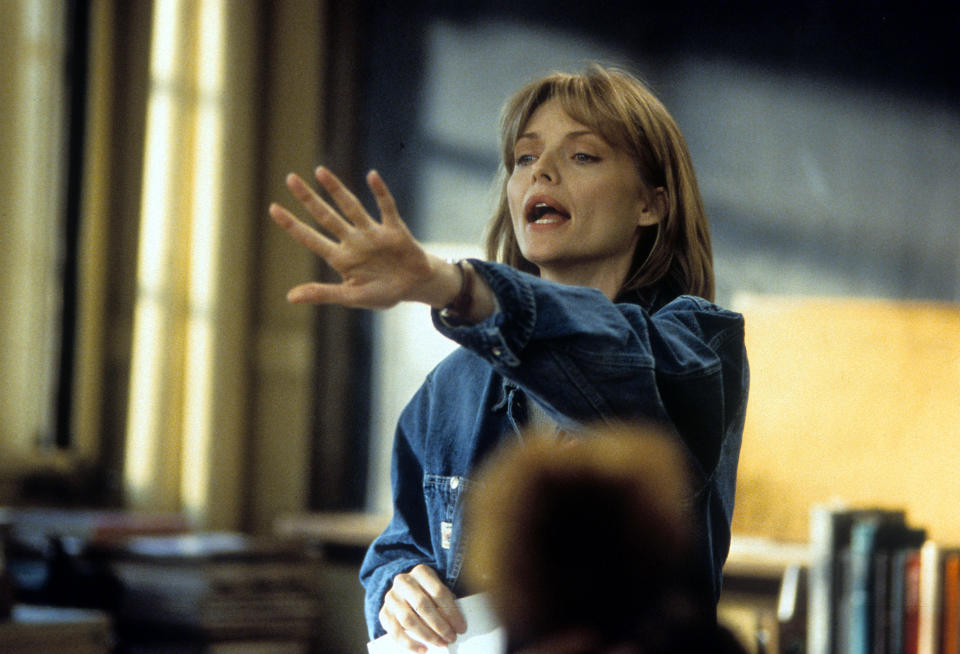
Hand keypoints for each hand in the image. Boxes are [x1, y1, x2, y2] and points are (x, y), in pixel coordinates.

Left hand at [269, 167, 451, 308]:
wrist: (415, 286)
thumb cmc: (382, 293)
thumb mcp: (352, 297)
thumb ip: (323, 294)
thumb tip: (290, 297)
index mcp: (341, 259)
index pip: (311, 239)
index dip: (292, 225)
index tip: (273, 208)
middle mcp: (353, 241)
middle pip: (327, 216)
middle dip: (309, 198)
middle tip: (290, 178)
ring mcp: (373, 233)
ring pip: (352, 207)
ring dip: (337, 189)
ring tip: (320, 171)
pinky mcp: (395, 230)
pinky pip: (387, 207)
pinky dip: (380, 192)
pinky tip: (372, 176)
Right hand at [379, 564, 466, 652]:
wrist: (405, 591)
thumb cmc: (428, 592)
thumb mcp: (438, 590)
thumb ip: (447, 602)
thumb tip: (456, 625)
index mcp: (421, 571)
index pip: (438, 592)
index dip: (452, 612)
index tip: (461, 627)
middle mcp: (403, 581)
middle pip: (422, 605)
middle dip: (439, 625)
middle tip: (451, 637)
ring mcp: (391, 597)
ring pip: (408, 619)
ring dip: (427, 635)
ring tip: (440, 643)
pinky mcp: (384, 612)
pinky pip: (395, 631)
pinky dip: (410, 643)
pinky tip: (422, 648)